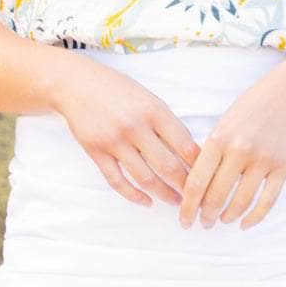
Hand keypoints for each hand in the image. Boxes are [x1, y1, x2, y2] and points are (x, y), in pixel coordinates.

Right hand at [52, 55, 200, 208]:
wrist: (76, 84)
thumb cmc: (117, 89)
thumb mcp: (148, 97)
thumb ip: (166, 122)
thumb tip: (190, 151)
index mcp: (155, 110)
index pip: (185, 145)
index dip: (200, 165)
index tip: (209, 177)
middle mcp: (136, 127)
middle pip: (168, 166)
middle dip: (186, 186)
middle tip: (196, 198)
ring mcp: (115, 141)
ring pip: (145, 178)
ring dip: (164, 195)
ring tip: (176, 202)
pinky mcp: (96, 152)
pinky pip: (118, 181)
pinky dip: (134, 196)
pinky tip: (146, 202)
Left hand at [177, 59, 285, 230]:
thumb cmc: (255, 105)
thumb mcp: (226, 121)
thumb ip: (213, 149)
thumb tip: (198, 182)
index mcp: (219, 138)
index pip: (196, 181)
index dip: (187, 206)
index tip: (184, 219)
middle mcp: (240, 150)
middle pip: (216, 196)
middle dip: (206, 216)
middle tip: (203, 223)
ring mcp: (263, 160)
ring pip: (241, 202)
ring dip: (228, 217)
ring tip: (222, 220)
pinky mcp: (284, 167)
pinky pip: (267, 201)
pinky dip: (254, 217)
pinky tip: (245, 223)